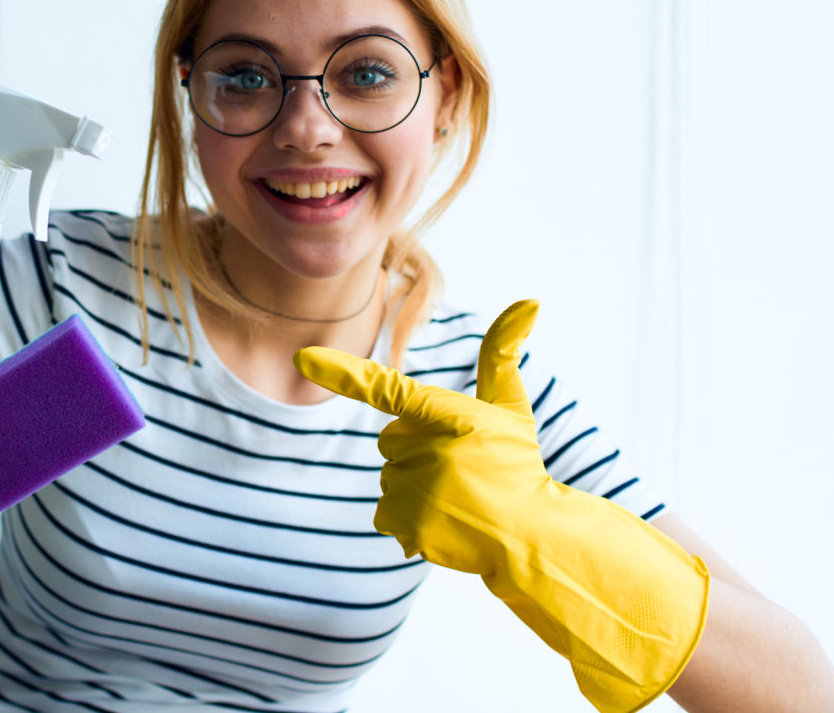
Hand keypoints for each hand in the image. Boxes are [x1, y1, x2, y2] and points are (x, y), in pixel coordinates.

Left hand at [295, 300, 708, 712]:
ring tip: (456, 496)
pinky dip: (408, 518)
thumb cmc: (517, 463)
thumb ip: (502, 353)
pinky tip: (443, 520)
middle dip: (417, 450)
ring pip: (390, 476)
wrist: (530, 533)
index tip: (303, 357)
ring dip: (415, 485)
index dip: (342, 373)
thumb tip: (530, 300)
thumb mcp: (511, 405)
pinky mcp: (409, 525)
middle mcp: (427, 450)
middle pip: (391, 439)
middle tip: (459, 467)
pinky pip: (385, 513)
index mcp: (448, 415)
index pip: (386, 389)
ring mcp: (417, 490)